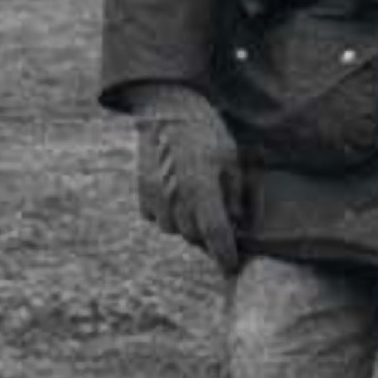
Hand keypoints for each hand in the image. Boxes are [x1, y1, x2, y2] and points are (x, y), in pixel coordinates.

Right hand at [131, 85, 241, 272]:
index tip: (230, 267)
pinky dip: (170, 213)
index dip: (224, 254)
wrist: (167, 110)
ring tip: (197, 201)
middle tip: (220, 221)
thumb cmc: (207, 133)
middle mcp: (176, 197)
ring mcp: (156, 196)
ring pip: (175, 229)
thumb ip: (234, 195)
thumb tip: (236, 222)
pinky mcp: (142, 193)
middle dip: (208, 235)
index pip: (215, 234)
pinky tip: (178, 194)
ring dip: (188, 224)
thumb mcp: (232, 160)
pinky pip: (158, 217)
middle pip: (194, 236)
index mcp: (202, 188)